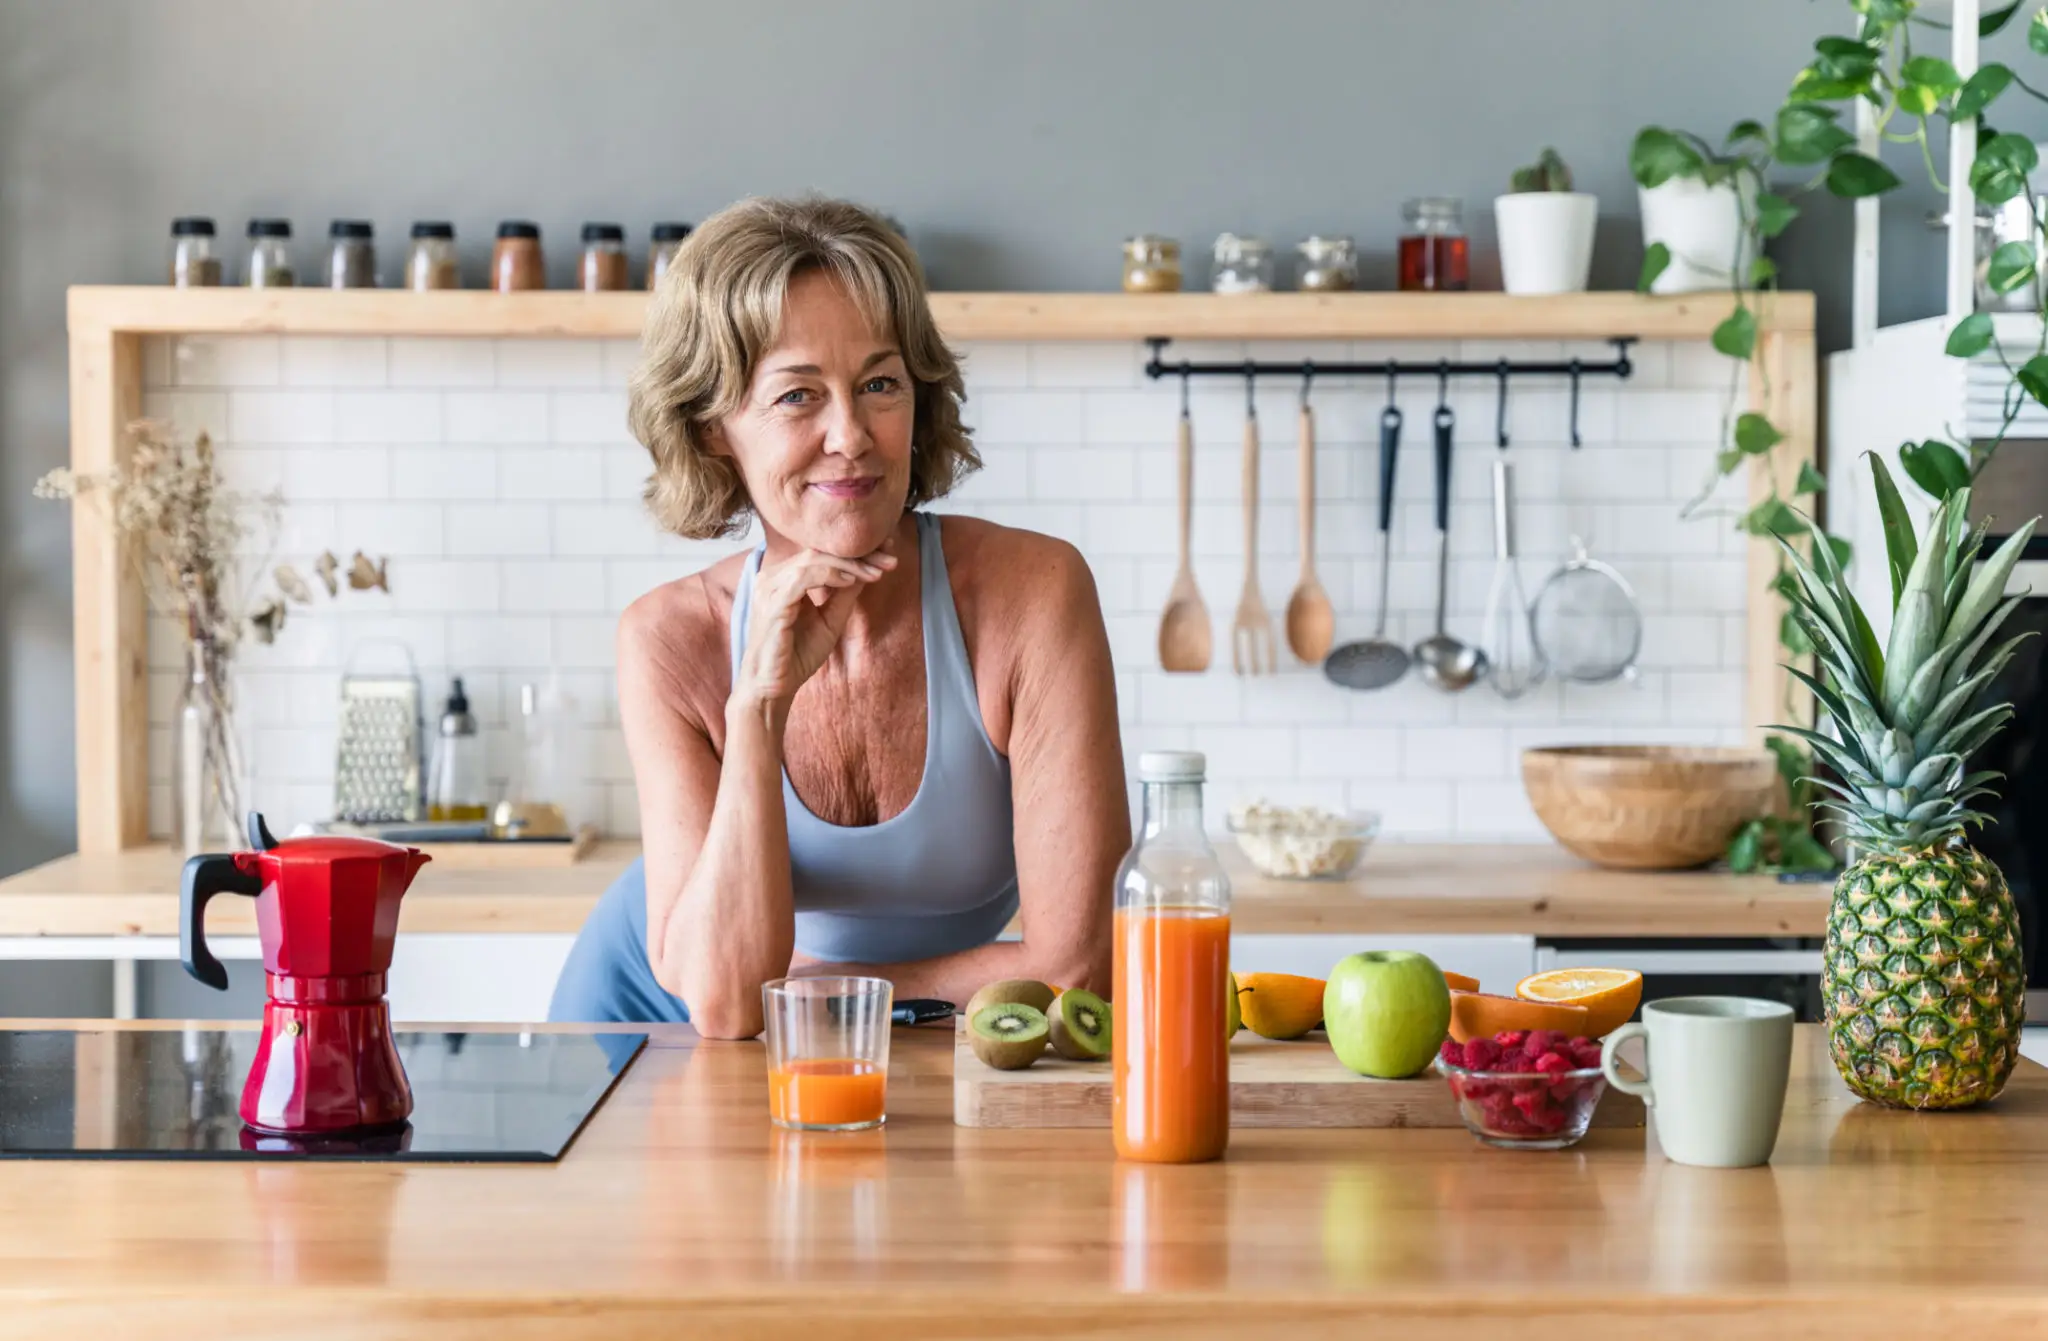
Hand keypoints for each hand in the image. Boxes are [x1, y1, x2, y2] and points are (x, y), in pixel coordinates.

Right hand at [732, 540, 895, 717]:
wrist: (773, 687)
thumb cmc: (796, 655)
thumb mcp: (830, 620)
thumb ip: (844, 594)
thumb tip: (868, 568)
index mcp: (784, 578)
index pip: (821, 554)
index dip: (856, 552)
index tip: (887, 554)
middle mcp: (773, 577)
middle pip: (818, 552)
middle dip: (858, 555)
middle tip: (889, 559)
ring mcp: (769, 588)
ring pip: (812, 560)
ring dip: (849, 564)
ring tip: (876, 572)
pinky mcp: (772, 604)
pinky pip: (802, 578)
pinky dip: (829, 575)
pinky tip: (852, 581)